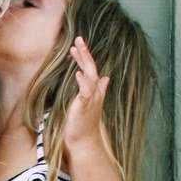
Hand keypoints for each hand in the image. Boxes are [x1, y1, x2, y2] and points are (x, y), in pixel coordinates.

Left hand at [63, 35, 108, 151]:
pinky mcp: (85, 106)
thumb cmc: (85, 123)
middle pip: (91, 68)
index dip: (84, 57)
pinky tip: (77, 73)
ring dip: (84, 62)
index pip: (89, 69)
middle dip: (85, 53)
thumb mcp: (89, 103)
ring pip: (90, 76)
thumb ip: (96, 89)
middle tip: (78, 38)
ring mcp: (91, 98)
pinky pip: (85, 92)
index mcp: (94, 90)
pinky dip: (83, 82)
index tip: (75, 46)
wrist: (84, 141)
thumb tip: (106, 78)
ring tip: (76, 49)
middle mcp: (95, 92)